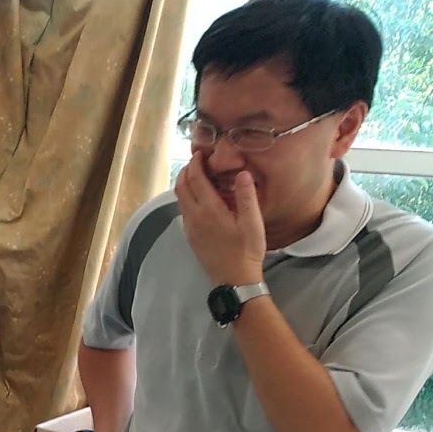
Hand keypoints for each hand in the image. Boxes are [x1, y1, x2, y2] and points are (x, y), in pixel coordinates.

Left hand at [175, 151, 265, 287]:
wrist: (233, 279)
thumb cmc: (246, 250)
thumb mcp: (252, 222)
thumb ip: (247, 196)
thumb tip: (242, 173)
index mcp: (209, 210)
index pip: (195, 179)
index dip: (195, 163)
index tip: (200, 153)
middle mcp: (194, 217)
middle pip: (181, 187)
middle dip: (186, 171)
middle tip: (197, 161)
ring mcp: (189, 228)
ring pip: (180, 199)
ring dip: (185, 184)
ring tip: (197, 176)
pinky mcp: (190, 236)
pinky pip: (183, 211)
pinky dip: (186, 198)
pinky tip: (199, 199)